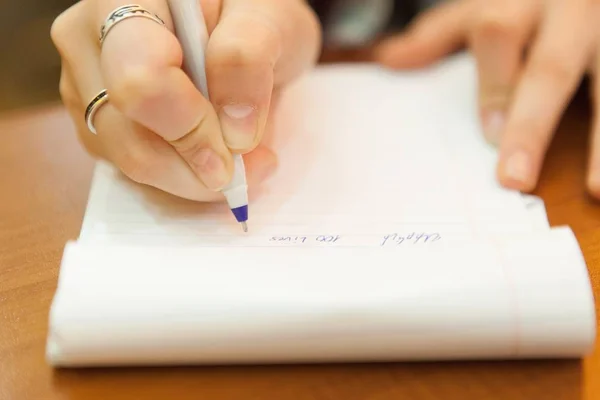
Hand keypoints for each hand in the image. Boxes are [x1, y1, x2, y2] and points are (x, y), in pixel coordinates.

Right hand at [51, 0, 320, 200]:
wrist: (237, 28)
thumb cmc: (252, 13)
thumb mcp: (269, 20)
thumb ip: (248, 59)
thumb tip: (233, 133)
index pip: (139, 79)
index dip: (189, 128)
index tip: (236, 148)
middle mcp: (89, 40)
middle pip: (128, 134)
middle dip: (197, 165)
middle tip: (255, 162)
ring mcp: (86, 85)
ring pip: (129, 161)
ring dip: (194, 176)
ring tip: (243, 154)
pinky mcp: (99, 122)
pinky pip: (134, 171)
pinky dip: (182, 176)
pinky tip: (213, 153)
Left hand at [375, 0, 599, 195]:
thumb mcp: (480, 6)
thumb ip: (440, 34)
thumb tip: (387, 60)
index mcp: (518, 2)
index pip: (498, 37)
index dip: (493, 86)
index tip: (489, 136)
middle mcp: (567, 12)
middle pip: (551, 68)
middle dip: (532, 125)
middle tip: (515, 180)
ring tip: (598, 188)